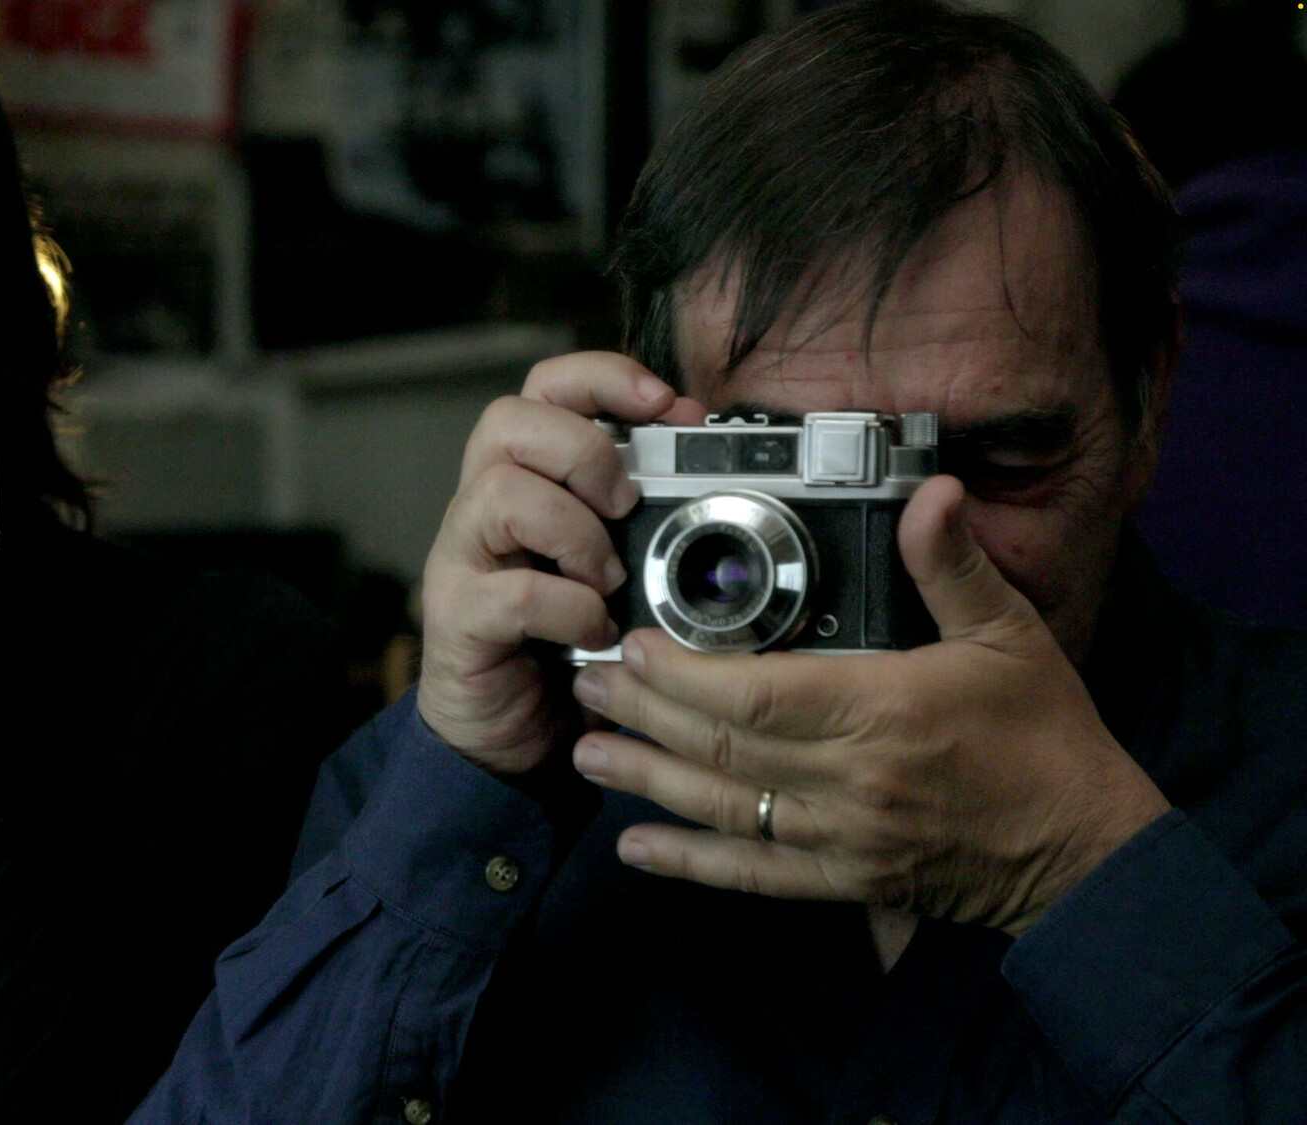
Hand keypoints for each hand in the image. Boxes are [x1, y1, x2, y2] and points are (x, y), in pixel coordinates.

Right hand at [416, 352, 707, 774]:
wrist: (510, 736)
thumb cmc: (567, 643)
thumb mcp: (616, 567)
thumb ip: (643, 519)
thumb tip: (710, 469)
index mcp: (526, 476)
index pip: (546, 388)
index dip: (603, 377)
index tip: (666, 404)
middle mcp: (482, 505)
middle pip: (508, 420)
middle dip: (584, 449)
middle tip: (625, 502)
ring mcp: (462, 558)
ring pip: (499, 492)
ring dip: (574, 531)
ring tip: (607, 578)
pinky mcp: (458, 617)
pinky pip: (511, 592)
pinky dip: (568, 609)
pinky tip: (593, 632)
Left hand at [568, 475, 1170, 933]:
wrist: (1084, 849)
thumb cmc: (1046, 737)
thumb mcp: (1010, 636)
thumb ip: (953, 565)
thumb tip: (931, 491)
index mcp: (884, 711)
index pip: (756, 694)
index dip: (682, 673)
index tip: (631, 644)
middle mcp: (852, 780)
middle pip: (720, 747)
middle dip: (642, 713)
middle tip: (584, 681)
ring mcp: (842, 838)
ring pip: (722, 809)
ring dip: (646, 778)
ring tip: (585, 749)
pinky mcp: (843, 879)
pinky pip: (751, 874)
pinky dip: (688, 862)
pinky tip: (634, 846)